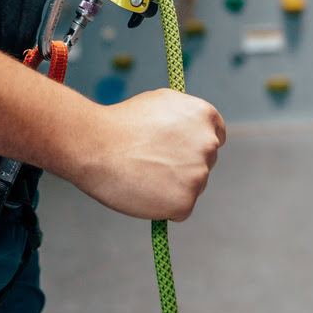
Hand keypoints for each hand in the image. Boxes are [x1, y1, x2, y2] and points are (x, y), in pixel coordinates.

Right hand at [69, 88, 226, 221]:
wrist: (94, 145)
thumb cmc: (119, 123)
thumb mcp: (160, 103)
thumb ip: (183, 117)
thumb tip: (191, 130)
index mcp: (204, 116)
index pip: (217, 136)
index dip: (196, 145)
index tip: (182, 152)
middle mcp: (208, 144)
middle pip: (205, 164)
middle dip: (184, 167)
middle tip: (152, 165)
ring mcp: (199, 175)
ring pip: (192, 188)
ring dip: (173, 187)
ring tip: (141, 175)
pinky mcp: (185, 202)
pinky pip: (179, 210)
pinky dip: (163, 207)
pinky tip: (142, 191)